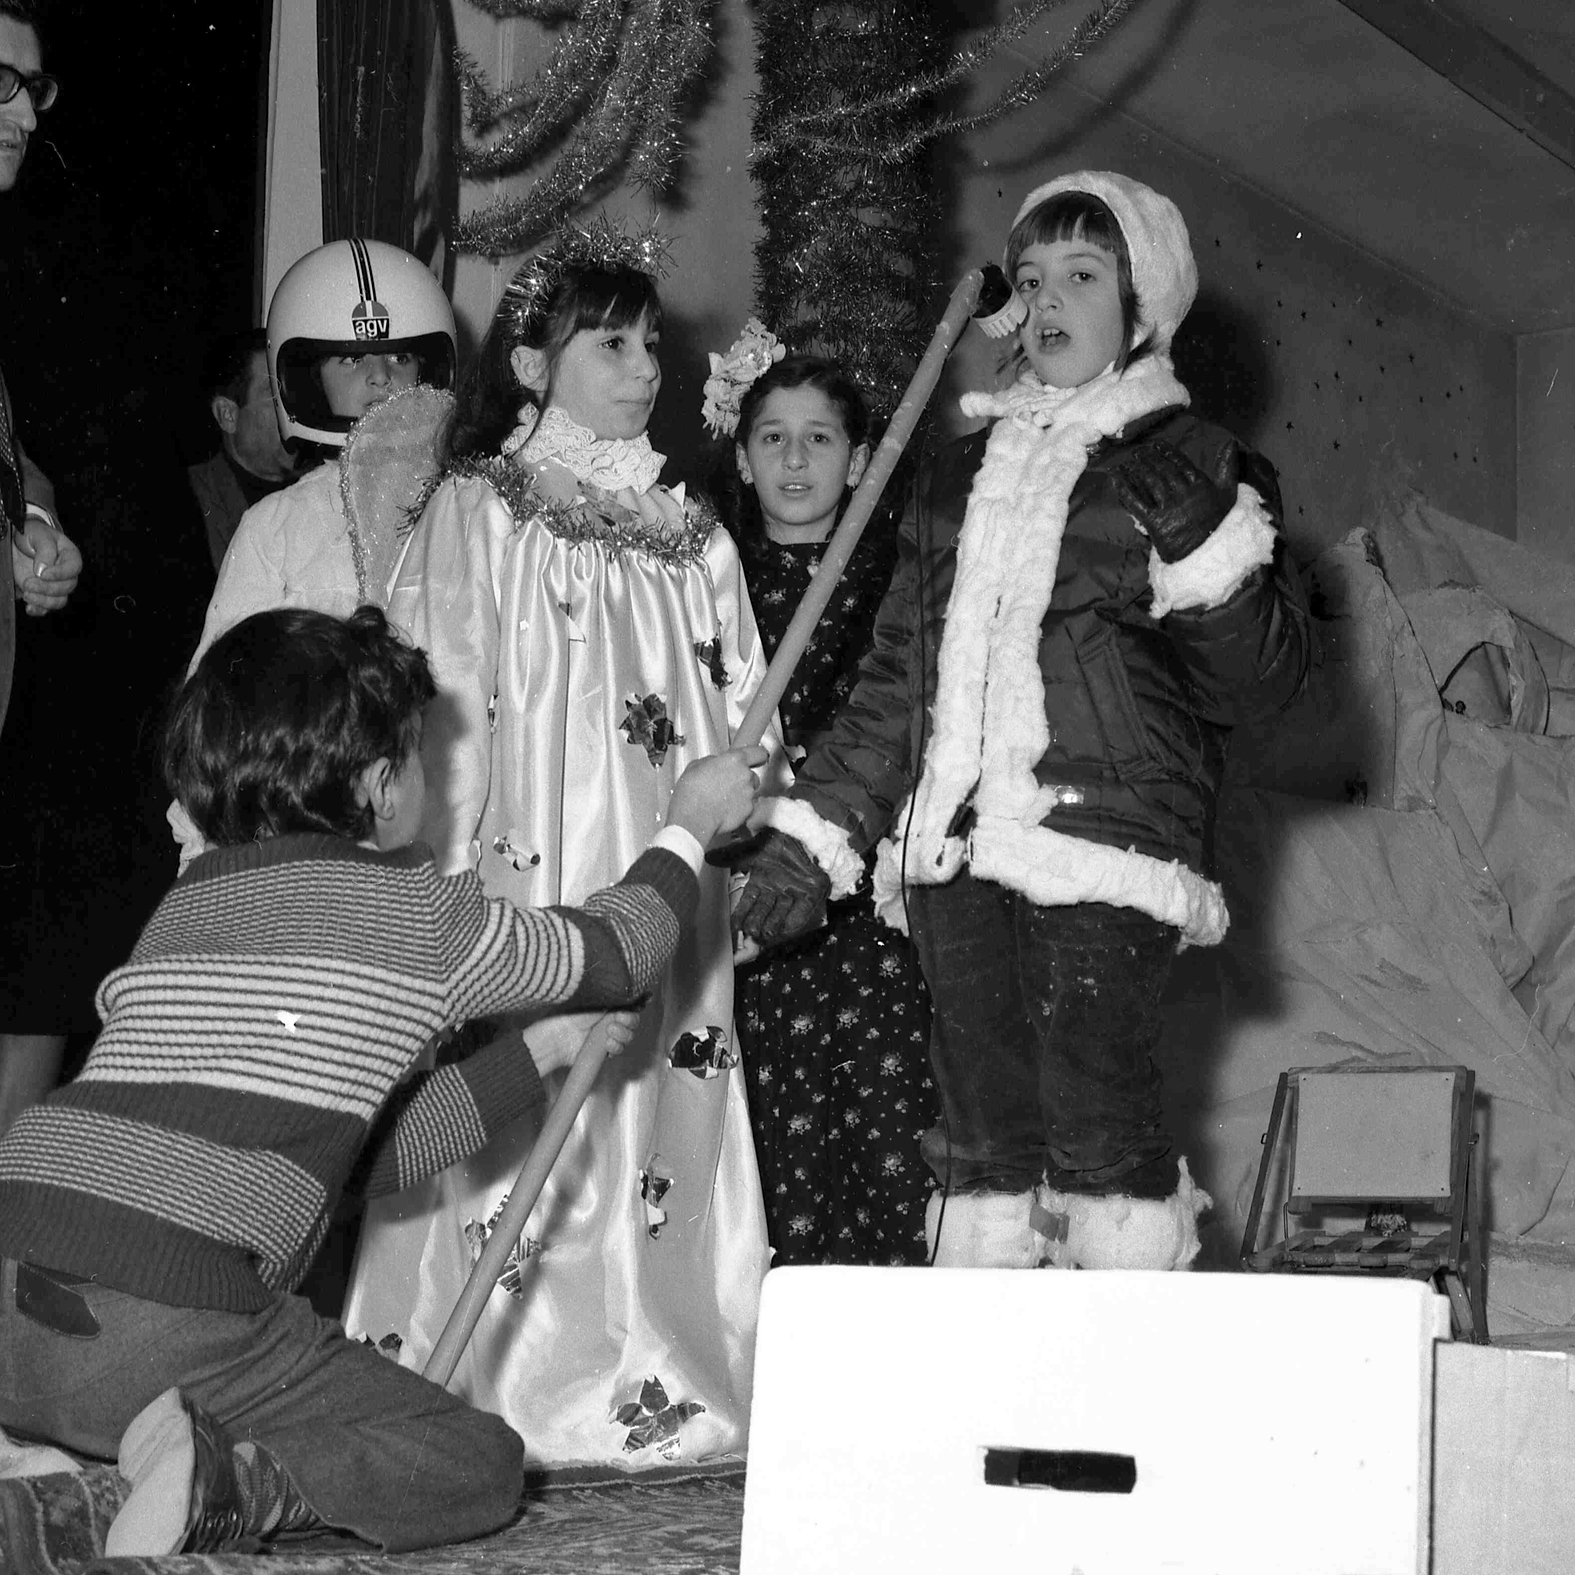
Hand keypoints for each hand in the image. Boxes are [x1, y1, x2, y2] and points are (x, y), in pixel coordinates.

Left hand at [13, 516, 82, 615]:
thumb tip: (44, 568)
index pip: (73, 568)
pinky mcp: (43, 593)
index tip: (42, 573)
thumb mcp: (39, 535)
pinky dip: (38, 610)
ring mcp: (55, 585)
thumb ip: (45, 550)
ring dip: (43, 601)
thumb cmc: (33, 534)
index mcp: (70, 557)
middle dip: (47, 588)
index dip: (60, 573)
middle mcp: (66, 573)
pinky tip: (29, 607)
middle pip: (66, 587)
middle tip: (28, 583)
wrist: (19, 541)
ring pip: (59, 600)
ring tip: (27, 594)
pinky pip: (46, 607)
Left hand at [521, 1009, 639, 1078]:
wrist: (556, 1037)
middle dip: (629, 1022)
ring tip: (609, 1032)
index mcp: (607, 1005)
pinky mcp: (603, 1052)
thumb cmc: (569, 1015)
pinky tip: (608, 1044)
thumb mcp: (592, 1001)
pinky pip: (618, 1050)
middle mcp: (609, 1020)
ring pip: (628, 1037)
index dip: (632, 1009)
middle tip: (619, 1020)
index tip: (627, 1009)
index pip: (629, 1006)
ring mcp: (607, 1037)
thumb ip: (610, 999)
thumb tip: (627, 998)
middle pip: (632, 1023)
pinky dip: (616, 1047)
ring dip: (623, 1035)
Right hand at [666, 744, 768, 845]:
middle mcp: (746, 775)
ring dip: (741, 793)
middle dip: (743, 778)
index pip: (758, 752)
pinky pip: (747, 806)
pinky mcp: (749, 810)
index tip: (754, 758)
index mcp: (735, 760)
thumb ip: (713, 761)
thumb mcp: (696, 766)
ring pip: (750, 791)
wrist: (693, 818)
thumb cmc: (691, 793)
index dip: (756, 756)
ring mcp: (749, 794)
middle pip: (752, 774)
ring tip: (723, 798)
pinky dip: (738, 807)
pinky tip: (724, 809)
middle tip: (727, 783)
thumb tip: (716, 763)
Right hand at [730, 827, 829, 948]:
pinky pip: (802, 910)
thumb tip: (707, 857)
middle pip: (763, 912)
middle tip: (751, 933)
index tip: (734, 928)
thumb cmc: (776, 842)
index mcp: (761, 884)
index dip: (741, 916)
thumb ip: (732, 855)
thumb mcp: (752, 848)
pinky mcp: (810, 894)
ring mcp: (792, 894)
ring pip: (780, 913)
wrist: (803, 834)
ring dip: (773, 924)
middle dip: (756, 923)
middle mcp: (775, 892)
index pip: (747, 903)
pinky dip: (795, 919)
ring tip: (766, 933)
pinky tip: (788, 929)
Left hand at [1109, 438, 1237, 562]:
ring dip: (1136, 469)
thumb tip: (1230, 442)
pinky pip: (1136, 502)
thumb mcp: (1229, 494)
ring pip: (1149, 482)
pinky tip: (1116, 476)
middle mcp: (1182, 494)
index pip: (1180, 463)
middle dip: (1148, 459)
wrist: (1210, 555)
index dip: (1167, 452)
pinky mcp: (1155, 522)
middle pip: (1162, 470)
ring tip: (1127, 461)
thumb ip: (1227, 468)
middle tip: (1138, 451)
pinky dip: (1124, 488)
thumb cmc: (1220, 525)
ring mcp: (1168, 508)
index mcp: (1200, 485)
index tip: (1156, 444)